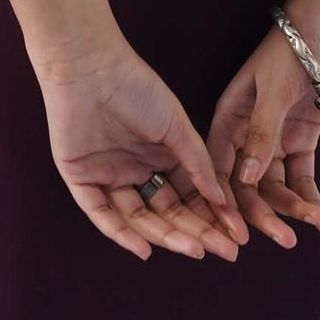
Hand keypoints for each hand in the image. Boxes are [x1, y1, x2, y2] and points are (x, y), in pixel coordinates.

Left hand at [39, 41, 249, 261]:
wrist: (91, 67)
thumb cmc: (137, 87)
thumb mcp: (177, 126)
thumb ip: (197, 163)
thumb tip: (222, 200)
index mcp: (160, 156)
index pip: (189, 196)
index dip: (213, 216)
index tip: (237, 236)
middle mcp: (136, 170)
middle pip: (169, 212)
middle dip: (198, 231)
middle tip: (225, 251)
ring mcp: (108, 177)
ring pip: (140, 218)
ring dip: (167, 236)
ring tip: (195, 248)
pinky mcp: (81, 180)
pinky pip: (101, 215)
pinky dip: (122, 234)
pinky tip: (145, 249)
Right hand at [207, 10, 319, 248]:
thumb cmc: (292, 45)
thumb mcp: (274, 88)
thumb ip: (262, 134)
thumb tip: (247, 180)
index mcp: (228, 117)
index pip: (219, 169)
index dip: (224, 203)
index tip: (236, 235)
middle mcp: (246, 132)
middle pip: (248, 184)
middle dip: (263, 214)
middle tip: (284, 239)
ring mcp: (275, 136)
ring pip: (275, 184)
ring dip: (290, 207)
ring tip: (312, 222)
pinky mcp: (301, 137)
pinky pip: (300, 174)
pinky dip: (308, 195)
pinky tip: (319, 215)